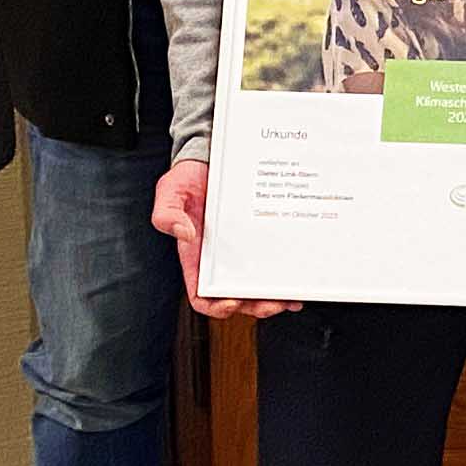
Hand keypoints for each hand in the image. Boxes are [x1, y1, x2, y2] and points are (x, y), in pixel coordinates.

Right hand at [151, 158, 297, 317]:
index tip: (232, 302)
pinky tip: (297, 278)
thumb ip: (167, 213)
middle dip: (255, 306)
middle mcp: (220, 260)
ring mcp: (242, 252)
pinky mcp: (260, 239)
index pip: (202, 295)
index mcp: (196, 257)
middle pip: (237, 298)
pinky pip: (273, 264)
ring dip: (274, 298)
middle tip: (273, 303)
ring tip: (290, 298)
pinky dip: (284, 276)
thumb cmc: (188, 178)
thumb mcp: (170, 191)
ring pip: (258, 287)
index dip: (216, 306)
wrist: (211, 159)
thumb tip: (184, 233)